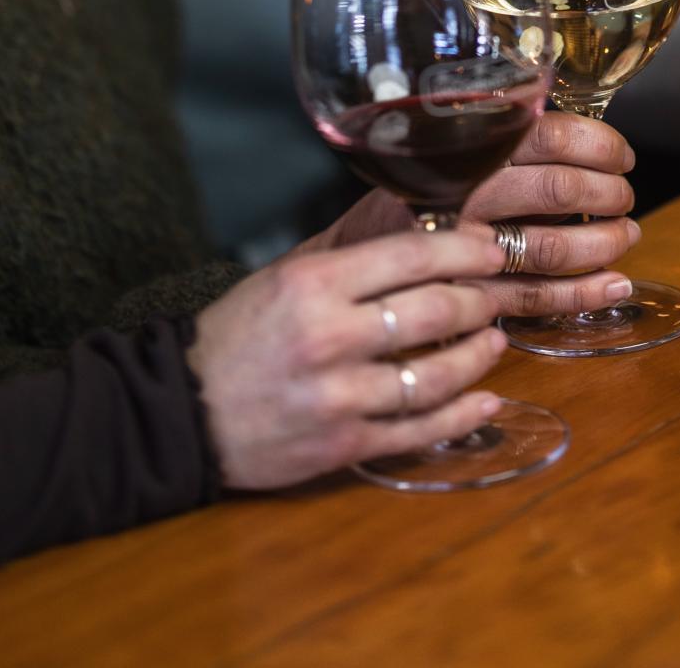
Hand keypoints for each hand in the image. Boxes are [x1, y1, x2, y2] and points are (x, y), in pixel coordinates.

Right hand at [188, 225, 508, 490]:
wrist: (182, 410)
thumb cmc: (239, 333)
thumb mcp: (286, 275)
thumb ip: (350, 258)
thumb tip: (421, 233)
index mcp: (315, 283)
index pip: (411, 256)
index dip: (465, 251)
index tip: (493, 249)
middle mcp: (330, 337)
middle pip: (434, 312)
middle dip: (479, 301)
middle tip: (497, 294)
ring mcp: (338, 396)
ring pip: (434, 375)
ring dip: (477, 357)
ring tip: (495, 342)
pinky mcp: (342, 446)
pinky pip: (417, 431)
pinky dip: (461, 417)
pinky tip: (486, 403)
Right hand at [460, 111, 640, 317]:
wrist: (378, 244)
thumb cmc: (442, 190)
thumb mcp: (472, 150)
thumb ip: (522, 143)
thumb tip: (595, 142)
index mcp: (480, 151)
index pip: (552, 136)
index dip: (601, 145)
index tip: (622, 157)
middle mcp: (474, 195)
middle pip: (559, 189)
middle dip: (609, 194)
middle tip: (625, 198)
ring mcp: (473, 249)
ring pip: (554, 248)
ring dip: (605, 243)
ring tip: (627, 235)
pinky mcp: (475, 293)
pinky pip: (538, 298)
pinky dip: (586, 293)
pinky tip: (614, 284)